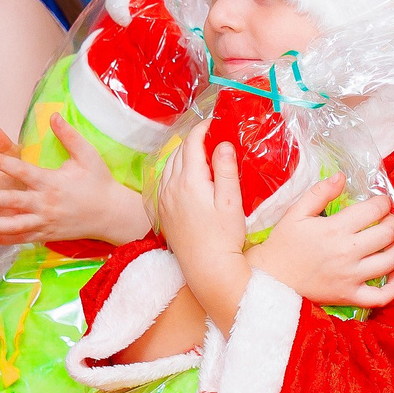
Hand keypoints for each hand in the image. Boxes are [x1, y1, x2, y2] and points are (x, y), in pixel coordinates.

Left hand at [0, 116, 148, 253]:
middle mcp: (47, 203)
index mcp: (52, 182)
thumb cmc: (99, 182)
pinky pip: (21, 238)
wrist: (112, 214)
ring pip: (16, 225)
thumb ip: (68, 136)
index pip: (23, 170)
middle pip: (16, 201)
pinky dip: (2, 239)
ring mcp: (46, 221)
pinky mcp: (46, 234)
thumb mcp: (88, 156)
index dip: (3, 161)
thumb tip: (53, 114)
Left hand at [153, 138, 253, 275]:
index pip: (191, 144)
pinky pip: (164, 182)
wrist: (207, 269)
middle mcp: (171, 187)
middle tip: (212, 139)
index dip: (202, 129)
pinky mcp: (162, 212)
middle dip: (193, 141)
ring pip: (169, 166)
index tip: (214, 123)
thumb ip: (226, 170)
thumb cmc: (224, 236)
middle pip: (178, 152)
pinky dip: (175, 172)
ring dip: (183, 156)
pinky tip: (187, 178)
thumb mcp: (231, 201)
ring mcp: (163, 200)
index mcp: (189, 181)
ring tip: (201, 155)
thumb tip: (222, 144)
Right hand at [247, 177, 393, 309]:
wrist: (270, 279)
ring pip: (390, 262)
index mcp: (335, 229)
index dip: (383, 203)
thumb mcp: (296, 213)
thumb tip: (341, 177)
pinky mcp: (349, 296)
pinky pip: (380, 297)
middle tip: (389, 219)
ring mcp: (350, 277)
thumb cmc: (283, 244)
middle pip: (387, 234)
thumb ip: (319, 192)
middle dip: (393, 222)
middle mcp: (347, 252)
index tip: (381, 203)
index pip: (373, 210)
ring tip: (392, 242)